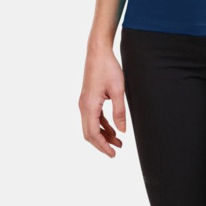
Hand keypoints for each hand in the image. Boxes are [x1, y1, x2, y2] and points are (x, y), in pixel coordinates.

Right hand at [78, 43, 126, 157]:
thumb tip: (122, 131)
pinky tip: (113, 129)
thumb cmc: (108, 68)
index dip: (103, 146)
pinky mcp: (88, 98)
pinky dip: (102, 125)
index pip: (93, 134)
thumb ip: (119, 111)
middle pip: (89, 133)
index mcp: (89, 106)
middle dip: (102, 143)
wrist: (98, 51)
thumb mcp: (118, 90)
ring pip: (91, 126)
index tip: (113, 154)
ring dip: (103, 135)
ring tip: (118, 142)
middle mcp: (83, 106)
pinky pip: (93, 117)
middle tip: (116, 151)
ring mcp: (84, 102)